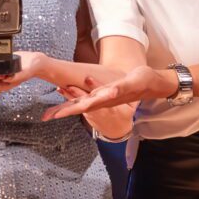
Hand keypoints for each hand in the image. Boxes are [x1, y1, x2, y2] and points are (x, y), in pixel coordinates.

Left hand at [44, 62, 170, 120]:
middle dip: (62, 111)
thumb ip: (121, 87)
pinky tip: (67, 92)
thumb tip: (109, 92)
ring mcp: (103, 99)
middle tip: (46, 117)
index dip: (69, 110)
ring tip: (51, 109)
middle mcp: (103, 101)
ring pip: (80, 103)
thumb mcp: (133, 82)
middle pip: (78, 107)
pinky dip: (74, 96)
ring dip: (66, 105)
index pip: (84, 106)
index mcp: (106, 99)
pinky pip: (86, 97)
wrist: (153, 84)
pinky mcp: (105, 94)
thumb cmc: (144, 82)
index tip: (55, 115)